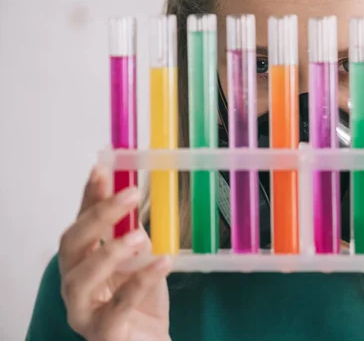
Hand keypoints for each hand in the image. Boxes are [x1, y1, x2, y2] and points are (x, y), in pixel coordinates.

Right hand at [58, 166, 171, 340]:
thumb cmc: (140, 300)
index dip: (90, 195)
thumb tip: (132, 194)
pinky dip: (140, 283)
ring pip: (80, 279)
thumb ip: (132, 230)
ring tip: (140, 236)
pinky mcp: (103, 334)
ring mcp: (83, 311)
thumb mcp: (139, 258)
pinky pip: (116, 309)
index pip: (81, 221)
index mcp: (83, 260)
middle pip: (71, 245)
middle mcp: (74, 283)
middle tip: (130, 195)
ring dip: (109, 252)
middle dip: (98, 216)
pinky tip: (163, 262)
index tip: (103, 168)